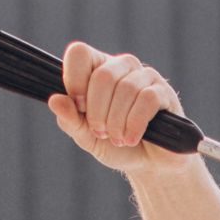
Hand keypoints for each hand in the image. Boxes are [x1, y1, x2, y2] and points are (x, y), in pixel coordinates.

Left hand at [51, 44, 193, 175]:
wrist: (149, 166)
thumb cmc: (115, 146)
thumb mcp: (86, 136)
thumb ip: (70, 119)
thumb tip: (55, 100)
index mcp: (98, 69)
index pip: (80, 53)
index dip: (75, 79)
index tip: (79, 107)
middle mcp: (122, 66)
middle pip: (102, 76)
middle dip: (98, 111)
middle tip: (101, 132)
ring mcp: (145, 76)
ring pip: (125, 88)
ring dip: (117, 121)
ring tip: (118, 139)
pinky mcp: (164, 92)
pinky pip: (147, 99)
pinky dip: (135, 123)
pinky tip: (131, 138)